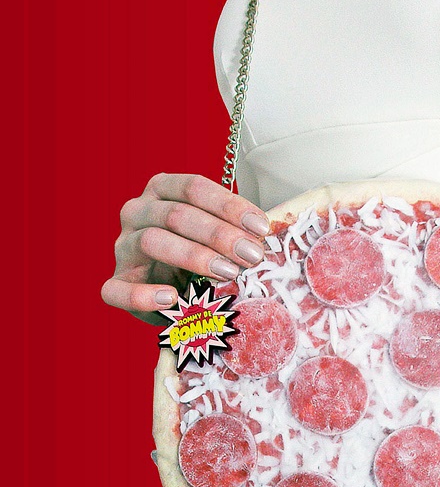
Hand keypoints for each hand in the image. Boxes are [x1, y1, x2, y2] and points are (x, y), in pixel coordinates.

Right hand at [101, 172, 271, 324]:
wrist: (176, 295)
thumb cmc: (201, 259)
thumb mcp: (219, 239)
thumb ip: (238, 231)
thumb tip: (275, 232)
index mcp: (163, 191)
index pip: (193, 187)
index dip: (228, 206)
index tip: (261, 229)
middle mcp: (138, 212)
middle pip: (176, 214)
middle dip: (219, 234)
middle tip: (252, 255)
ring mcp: (124, 247)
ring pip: (152, 241)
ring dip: (194, 256)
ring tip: (228, 273)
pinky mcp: (116, 283)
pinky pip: (119, 289)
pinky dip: (144, 295)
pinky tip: (172, 300)